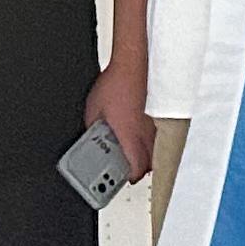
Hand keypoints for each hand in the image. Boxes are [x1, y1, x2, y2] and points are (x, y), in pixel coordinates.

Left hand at [81, 60, 155, 185]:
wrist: (131, 66)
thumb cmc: (115, 85)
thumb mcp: (92, 110)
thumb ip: (93, 128)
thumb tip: (91, 135)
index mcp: (128, 135)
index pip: (136, 167)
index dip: (129, 178)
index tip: (120, 179)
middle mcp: (144, 133)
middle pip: (148, 164)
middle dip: (136, 170)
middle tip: (122, 169)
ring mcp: (151, 124)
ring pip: (152, 151)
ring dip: (141, 156)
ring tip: (126, 153)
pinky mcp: (153, 116)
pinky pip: (152, 137)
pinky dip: (144, 142)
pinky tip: (132, 134)